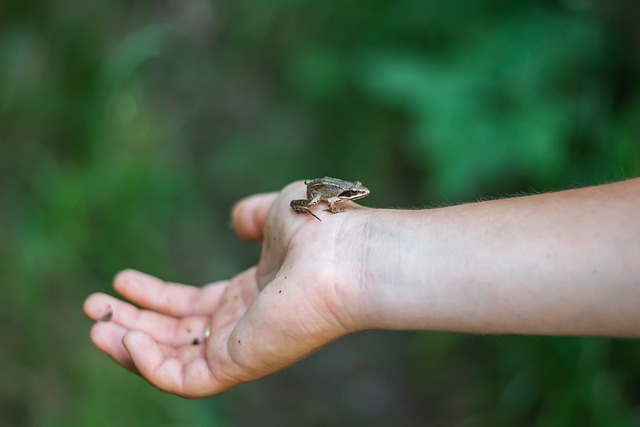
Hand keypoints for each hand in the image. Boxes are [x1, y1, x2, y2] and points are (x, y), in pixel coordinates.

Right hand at [83, 182, 366, 397]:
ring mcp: (241, 346)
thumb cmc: (319, 227)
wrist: (346, 251)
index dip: (154, 296)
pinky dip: (149, 366)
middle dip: (133, 320)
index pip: (192, 305)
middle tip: (93, 305)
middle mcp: (243, 324)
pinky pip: (184, 380)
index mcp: (250, 294)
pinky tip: (126, 337)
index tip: (120, 279)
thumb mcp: (275, 212)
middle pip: (176, 334)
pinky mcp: (239, 363)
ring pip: (173, 361)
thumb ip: (252, 217)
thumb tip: (235, 220)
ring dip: (130, 345)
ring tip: (95, 323)